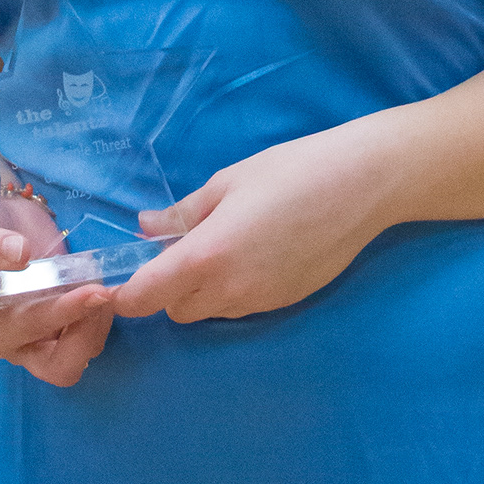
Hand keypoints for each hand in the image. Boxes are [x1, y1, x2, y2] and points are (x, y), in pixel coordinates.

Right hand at [0, 185, 114, 388]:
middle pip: (61, 367)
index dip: (63, 312)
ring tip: (101, 282)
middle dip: (87, 336)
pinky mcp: (67, 327)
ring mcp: (46, 339)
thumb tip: (20, 253)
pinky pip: (92, 335)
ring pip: (84, 353)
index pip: (31, 333)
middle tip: (103, 294)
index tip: (91, 290)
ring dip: (99, 323)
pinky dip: (103, 316)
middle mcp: (18, 344)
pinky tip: (103, 285)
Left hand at [112, 124, 390, 325]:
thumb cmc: (289, 172)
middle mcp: (230, 290)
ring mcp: (261, 302)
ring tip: (223, 246)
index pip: (146, 298)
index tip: (121, 278)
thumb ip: (182, 213)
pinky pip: (242, 306)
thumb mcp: (227, 182)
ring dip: (202, 291)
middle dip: (168, 288)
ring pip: (210, 312)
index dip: (126, 295)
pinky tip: (255, 253)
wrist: (361, 186)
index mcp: (206, 257)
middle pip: (176, 311)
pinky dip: (233, 290)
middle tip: (183, 247)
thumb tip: (146, 227)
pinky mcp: (286, 303)